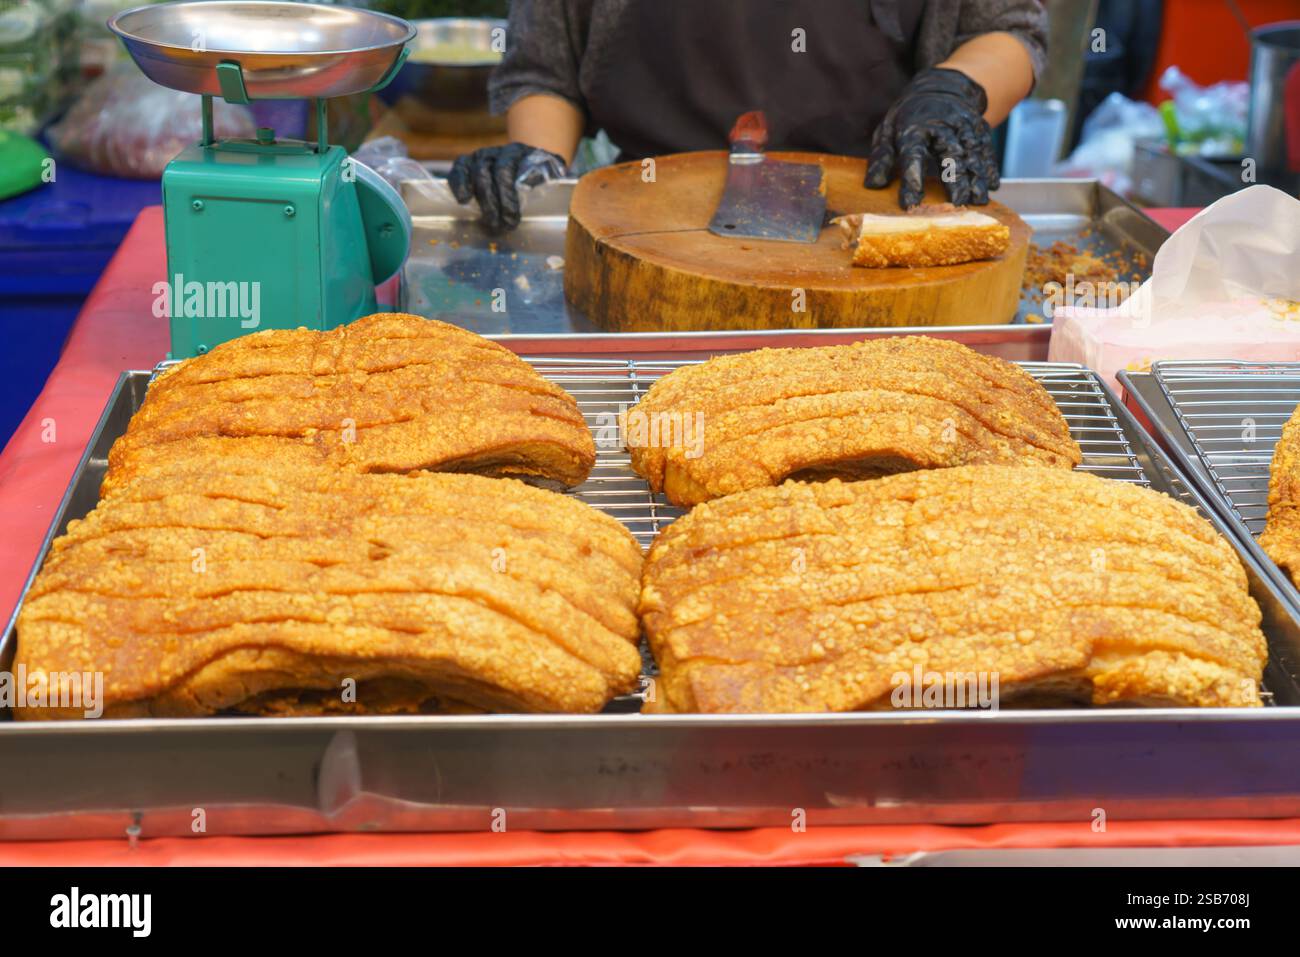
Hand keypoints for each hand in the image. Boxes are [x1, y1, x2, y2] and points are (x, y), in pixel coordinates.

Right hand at [447, 143, 567, 231]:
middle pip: (485, 173)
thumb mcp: (552, 173)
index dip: (506, 197)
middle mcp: (496, 151)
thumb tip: (554, 186)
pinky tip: (462, 201)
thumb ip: (553, 178)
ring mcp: (481, 156)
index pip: (505, 171)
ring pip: (470, 171)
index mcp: (518, 153)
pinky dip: (457, 184)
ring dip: (476, 198)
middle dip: (491, 203)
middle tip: (498, 225)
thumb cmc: (541, 173)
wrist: (528, 161)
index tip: (512, 219)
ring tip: (483, 218)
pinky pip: (458, 169)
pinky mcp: (468, 163)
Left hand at [864, 67, 999, 208]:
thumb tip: (872, 184)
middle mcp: (941, 125)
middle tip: (957, 204)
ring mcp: (963, 126)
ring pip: (971, 153)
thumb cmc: (909, 119)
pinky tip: (991, 186)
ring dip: (976, 177)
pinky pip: (986, 148)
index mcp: (913, 128)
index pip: (912, 155)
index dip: (911, 180)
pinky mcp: (978, 128)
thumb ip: (881, 158)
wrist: (941, 87)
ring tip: (978, 200)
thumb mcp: (888, 132)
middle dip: (955, 179)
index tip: (910, 204)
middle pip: (949, 153)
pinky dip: (990, 166)